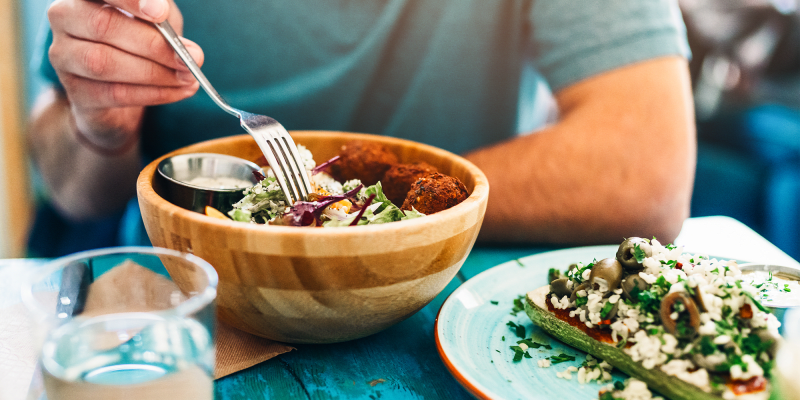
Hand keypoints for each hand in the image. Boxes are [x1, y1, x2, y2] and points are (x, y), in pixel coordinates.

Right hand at [47, 0, 203, 148]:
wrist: (119, 90)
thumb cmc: (137, 41)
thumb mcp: (154, 19)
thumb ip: (163, 17)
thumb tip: (178, 35)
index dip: (130, 0)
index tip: (161, 13)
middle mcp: (65, 18)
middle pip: (103, 25)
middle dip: (154, 44)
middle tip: (191, 57)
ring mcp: (63, 56)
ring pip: (105, 62)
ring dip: (156, 72)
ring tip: (188, 77)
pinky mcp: (76, 91)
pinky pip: (115, 93)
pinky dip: (154, 93)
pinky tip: (178, 91)